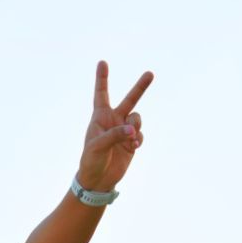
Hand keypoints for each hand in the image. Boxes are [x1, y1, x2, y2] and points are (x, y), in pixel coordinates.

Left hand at [76, 60, 152, 193]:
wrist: (98, 180)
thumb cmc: (91, 161)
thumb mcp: (98, 146)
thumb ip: (115, 135)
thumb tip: (133, 131)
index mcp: (100, 117)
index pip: (101, 94)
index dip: (102, 78)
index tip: (102, 62)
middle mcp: (114, 120)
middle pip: (129, 99)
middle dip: (140, 87)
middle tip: (150, 73)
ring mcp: (124, 130)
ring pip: (137, 118)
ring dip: (136, 126)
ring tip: (131, 138)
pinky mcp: (132, 142)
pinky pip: (140, 134)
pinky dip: (138, 139)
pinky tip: (133, 146)